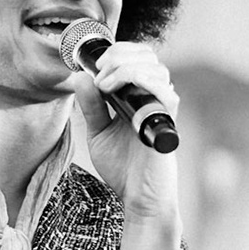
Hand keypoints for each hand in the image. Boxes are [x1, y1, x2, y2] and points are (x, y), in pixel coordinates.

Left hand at [72, 40, 179, 218]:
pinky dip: (141, 80)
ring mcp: (162, 108)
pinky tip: (118, 89)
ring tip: (105, 86)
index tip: (94, 65)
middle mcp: (154, 97)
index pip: (137, 56)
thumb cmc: (122, 168)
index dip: (117, 52)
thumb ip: (91, 106)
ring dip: (125, 67)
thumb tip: (81, 77)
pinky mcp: (167, 121)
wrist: (137, 197)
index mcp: (139, 96)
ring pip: (155, 67)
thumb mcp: (98, 131)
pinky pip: (164, 90)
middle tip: (99, 73)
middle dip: (119, 56)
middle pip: (147, 55)